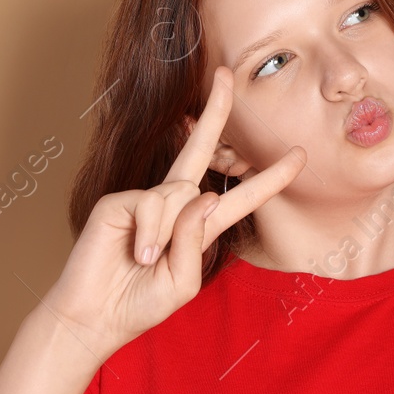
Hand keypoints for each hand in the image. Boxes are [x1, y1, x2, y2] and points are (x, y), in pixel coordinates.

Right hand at [43, 65, 306, 349]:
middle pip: (200, 151)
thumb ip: (196, 242)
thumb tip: (202, 193)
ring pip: (179, 193)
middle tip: (227, 75)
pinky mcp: (118, 201)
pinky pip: (152, 203)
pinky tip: (138, 253)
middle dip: (215, 112)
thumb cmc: (140, 304)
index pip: (239, 197)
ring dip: (168, 234)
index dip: (269, 178)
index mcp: (197, 226)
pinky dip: (151, 232)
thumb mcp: (183, 283)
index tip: (299, 156)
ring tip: (147, 262)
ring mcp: (145, 200)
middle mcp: (174, 206)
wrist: (94, 318)